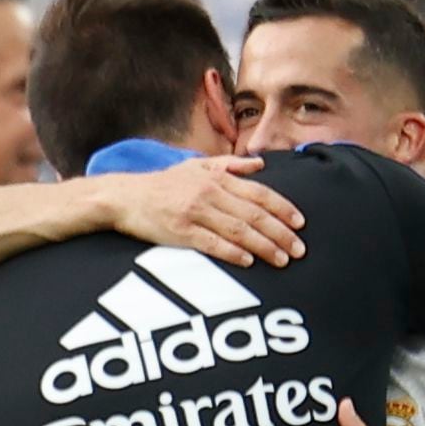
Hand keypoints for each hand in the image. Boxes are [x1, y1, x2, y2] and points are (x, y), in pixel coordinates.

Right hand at [88, 154, 303, 270]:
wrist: (123, 197)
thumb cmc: (161, 184)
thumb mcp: (196, 166)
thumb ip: (230, 165)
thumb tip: (260, 164)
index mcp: (216, 178)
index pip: (258, 193)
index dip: (282, 208)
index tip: (300, 223)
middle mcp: (209, 193)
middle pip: (254, 214)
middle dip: (280, 233)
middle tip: (299, 249)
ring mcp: (194, 212)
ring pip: (238, 230)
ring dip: (263, 246)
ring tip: (282, 260)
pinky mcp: (179, 231)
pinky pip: (211, 243)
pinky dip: (231, 252)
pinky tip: (248, 261)